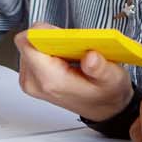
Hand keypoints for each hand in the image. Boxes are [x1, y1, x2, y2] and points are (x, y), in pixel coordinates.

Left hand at [14, 23, 134, 119]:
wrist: (103, 108)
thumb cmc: (105, 94)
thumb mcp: (112, 80)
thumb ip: (100, 69)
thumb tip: (90, 57)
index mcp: (51, 80)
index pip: (29, 42)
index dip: (45, 32)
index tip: (62, 34)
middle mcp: (35, 82)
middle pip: (29, 42)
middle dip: (50, 37)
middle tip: (72, 45)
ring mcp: (30, 81)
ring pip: (29, 45)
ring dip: (49, 43)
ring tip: (70, 53)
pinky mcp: (31, 78)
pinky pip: (32, 52)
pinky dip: (48, 49)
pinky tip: (65, 56)